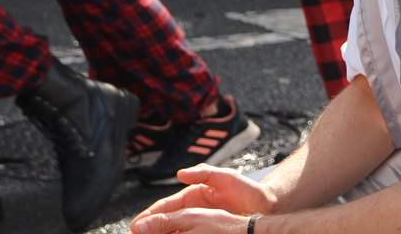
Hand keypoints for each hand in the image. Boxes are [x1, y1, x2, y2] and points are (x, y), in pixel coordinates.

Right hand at [130, 165, 275, 233]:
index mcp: (192, 195)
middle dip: (148, 231)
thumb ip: (204, 173)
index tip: (135, 226)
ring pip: (172, 233)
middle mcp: (192, 210)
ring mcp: (198, 222)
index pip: (164, 207)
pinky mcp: (205, 232)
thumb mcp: (225, 177)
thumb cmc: (245, 189)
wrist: (264, 205)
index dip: (148, 216)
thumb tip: (182, 173)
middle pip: (163, 222)